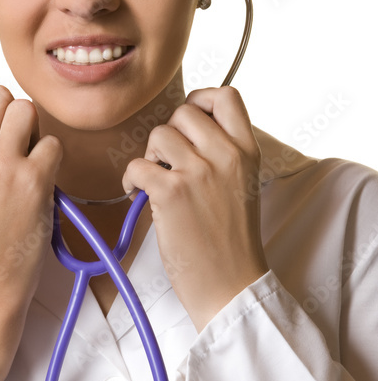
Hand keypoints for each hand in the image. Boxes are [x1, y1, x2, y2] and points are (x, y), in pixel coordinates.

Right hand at [0, 75, 62, 380]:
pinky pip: (53, 144)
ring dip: (34, 133)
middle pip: (2, 94)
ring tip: (27, 161)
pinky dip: (52, 161)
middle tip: (14, 143)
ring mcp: (2, 165)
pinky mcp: (33, 180)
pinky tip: (39, 183)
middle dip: (13, 113)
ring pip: (29, 111)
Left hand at [121, 86, 268, 333]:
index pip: (226, 95)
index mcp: (248, 151)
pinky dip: (131, 181)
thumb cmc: (231, 241)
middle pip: (183, 112)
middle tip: (169, 165)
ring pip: (158, 134)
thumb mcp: (243, 185)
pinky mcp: (171, 192)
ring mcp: (199, 172)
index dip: (201, 101)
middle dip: (169, 135)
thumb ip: (223, 153)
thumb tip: (185, 130)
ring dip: (149, 157)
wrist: (231, 285)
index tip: (189, 126)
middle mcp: (226, 155)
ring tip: (155, 183)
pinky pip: (137, 165)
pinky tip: (139, 198)